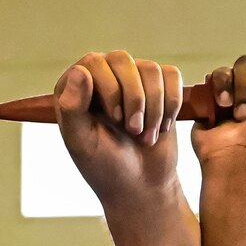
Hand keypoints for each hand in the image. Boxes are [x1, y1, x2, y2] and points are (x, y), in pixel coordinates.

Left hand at [54, 50, 184, 207]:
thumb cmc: (105, 167)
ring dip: (153, 107)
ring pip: (150, 69)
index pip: (94, 63)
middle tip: (133, 131)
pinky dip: (171, 104)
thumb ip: (73, 108)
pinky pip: (172, 76)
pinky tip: (162, 127)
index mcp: (75, 89)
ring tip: (145, 136)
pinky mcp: (159, 86)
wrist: (141, 185)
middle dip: (134, 98)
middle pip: (123, 60)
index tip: (115, 120)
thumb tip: (80, 71)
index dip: (110, 89)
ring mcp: (131, 80)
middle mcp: (102, 77)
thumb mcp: (83, 143)